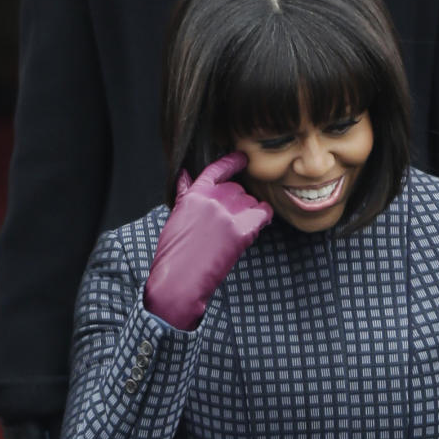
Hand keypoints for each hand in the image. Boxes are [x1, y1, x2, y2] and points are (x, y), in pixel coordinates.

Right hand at [143, 152, 271, 330]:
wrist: (179, 280)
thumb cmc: (174, 254)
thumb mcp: (175, 217)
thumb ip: (185, 194)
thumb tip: (184, 174)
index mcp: (195, 194)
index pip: (217, 170)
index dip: (232, 162)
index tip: (243, 158)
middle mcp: (213, 199)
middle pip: (237, 190)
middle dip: (237, 203)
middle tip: (229, 223)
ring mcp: (228, 214)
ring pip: (250, 202)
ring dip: (249, 213)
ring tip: (235, 232)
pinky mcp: (241, 231)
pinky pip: (263, 214)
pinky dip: (264, 216)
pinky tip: (261, 222)